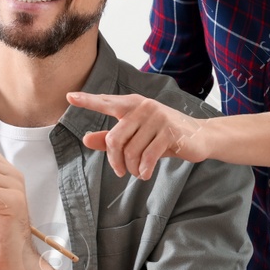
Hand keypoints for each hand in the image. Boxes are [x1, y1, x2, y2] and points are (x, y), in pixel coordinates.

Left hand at [66, 91, 210, 178]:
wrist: (200, 137)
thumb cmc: (164, 135)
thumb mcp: (137, 136)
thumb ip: (111, 137)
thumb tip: (85, 139)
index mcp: (133, 104)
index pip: (106, 102)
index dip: (87, 100)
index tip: (69, 96)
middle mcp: (144, 106)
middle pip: (114, 139)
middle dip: (115, 161)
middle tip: (119, 171)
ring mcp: (157, 117)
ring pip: (130, 151)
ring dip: (131, 168)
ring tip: (137, 172)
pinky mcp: (169, 131)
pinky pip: (147, 156)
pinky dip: (143, 169)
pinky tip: (145, 173)